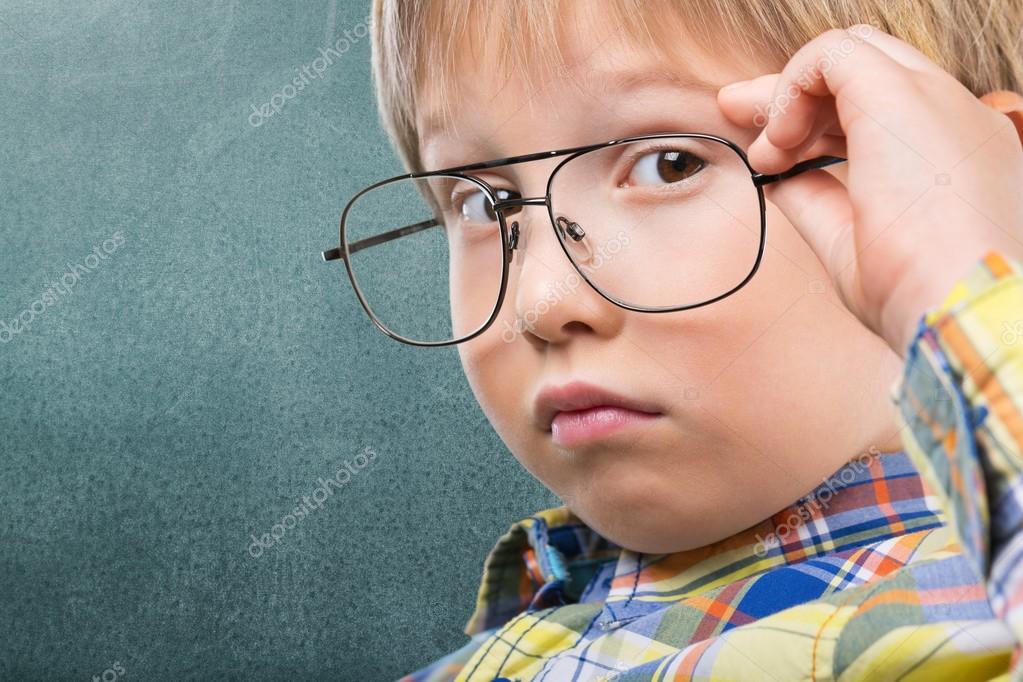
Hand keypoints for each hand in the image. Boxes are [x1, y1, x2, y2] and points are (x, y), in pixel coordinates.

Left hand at [718, 24, 1022, 354]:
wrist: (961, 303)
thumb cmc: (920, 292)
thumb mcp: (854, 241)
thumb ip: (816, 199)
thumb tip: (777, 175)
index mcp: (953, 150)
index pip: (880, 105)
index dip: (819, 117)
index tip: (772, 148)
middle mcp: (950, 114)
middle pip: (861, 69)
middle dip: (793, 92)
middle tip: (739, 115)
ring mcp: (931, 98)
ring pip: (847, 54)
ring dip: (787, 96)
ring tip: (763, 151)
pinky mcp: (898, 94)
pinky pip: (831, 54)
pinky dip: (790, 89)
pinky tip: (779, 141)